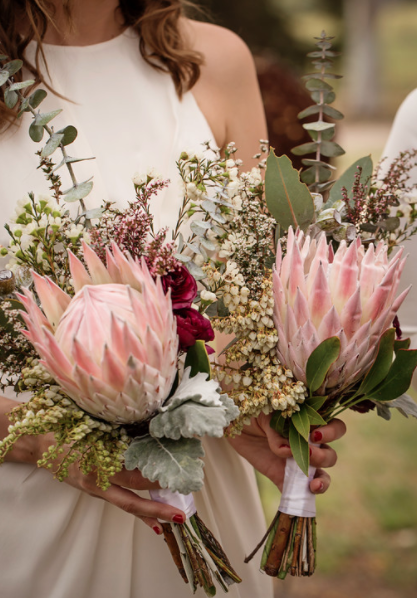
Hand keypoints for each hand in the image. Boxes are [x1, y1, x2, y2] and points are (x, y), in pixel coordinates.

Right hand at [18, 431, 185, 534]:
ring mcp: (96, 487)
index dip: (154, 475)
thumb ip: (118, 431)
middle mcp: (98, 477)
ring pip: (129, 503)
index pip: (132, 471)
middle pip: (134, 490)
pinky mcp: (95, 491)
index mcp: (98, 458)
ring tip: (176, 517)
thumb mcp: (93, 426)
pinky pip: (121, 504)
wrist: (40, 442)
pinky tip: (155, 525)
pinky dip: (140, 514)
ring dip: (153, 511)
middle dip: (159, 496)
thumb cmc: (68, 428)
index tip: (176, 471)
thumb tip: (149, 428)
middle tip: (184, 497)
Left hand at [228, 413, 345, 493]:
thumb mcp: (265, 410)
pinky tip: (301, 500)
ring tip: (311, 482)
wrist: (230, 417)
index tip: (316, 436)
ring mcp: (295, 461)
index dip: (332, 432)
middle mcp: (306, 442)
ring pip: (321, 474)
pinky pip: (297, 491)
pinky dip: (302, 498)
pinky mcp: (281, 476)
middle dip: (325, 457)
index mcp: (309, 421)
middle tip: (309, 455)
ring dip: (322, 479)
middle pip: (330, 454)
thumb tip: (285, 450)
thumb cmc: (250, 405)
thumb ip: (278, 428)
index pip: (334, 426)